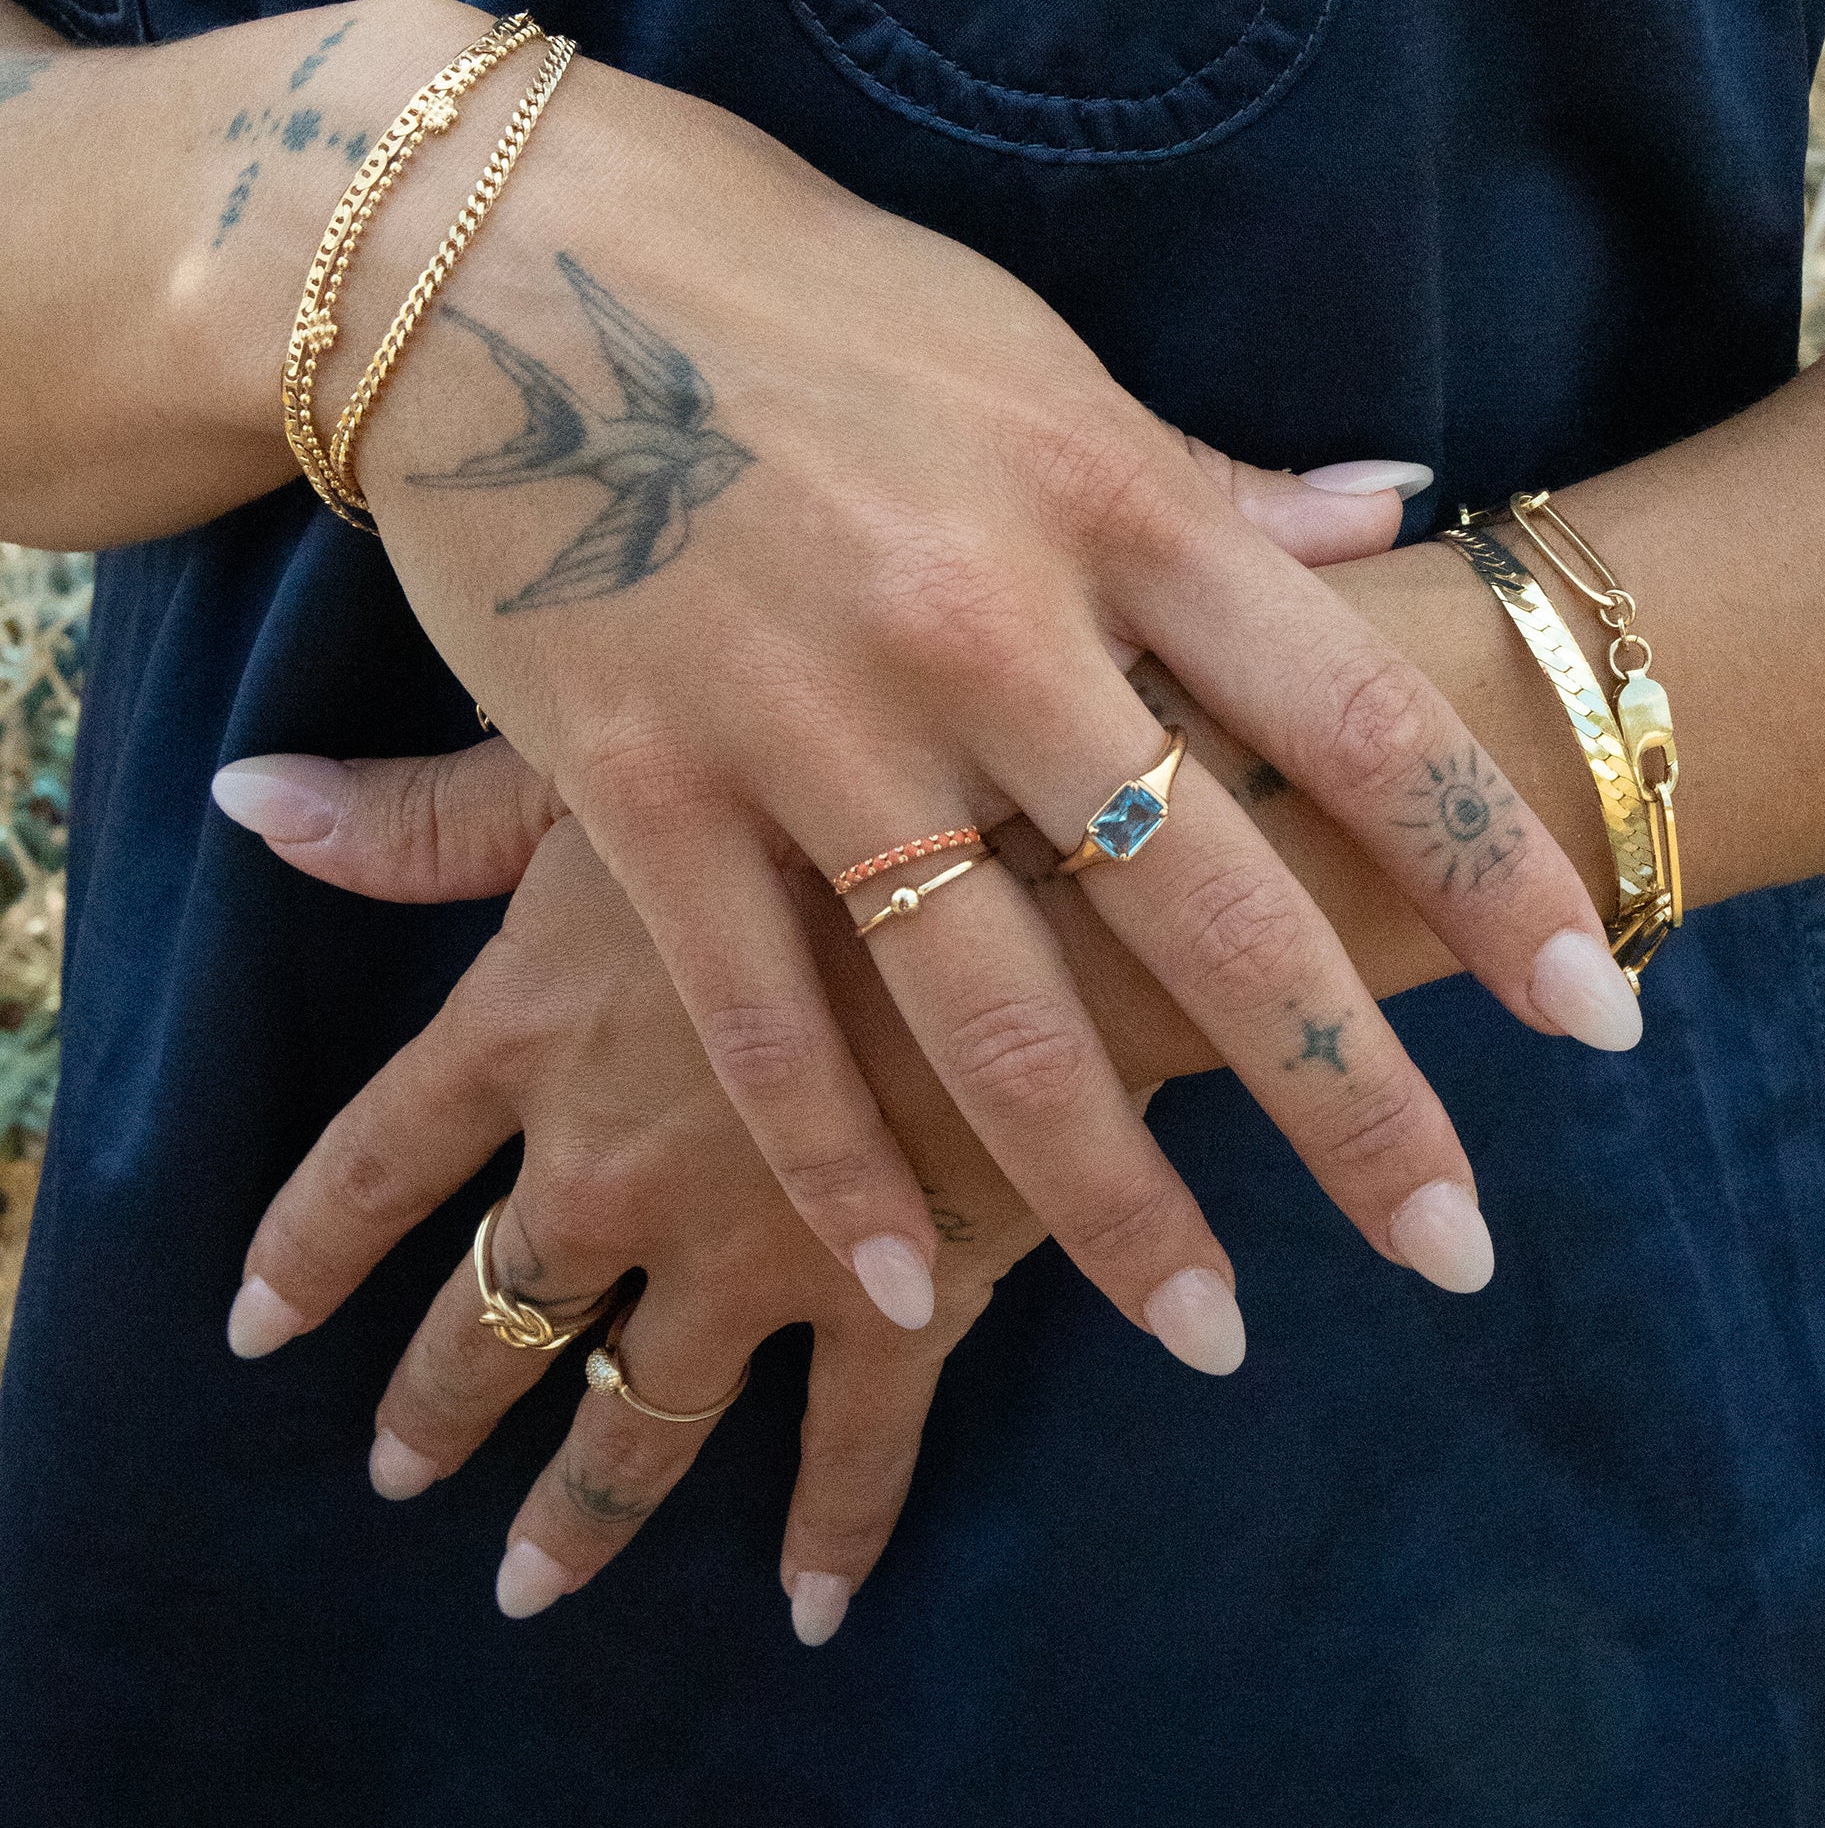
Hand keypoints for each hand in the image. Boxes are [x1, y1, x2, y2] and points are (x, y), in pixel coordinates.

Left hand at [231, 809, 1046, 1637]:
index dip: (310, 1249)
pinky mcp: (886, 1305)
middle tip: (398, 1473)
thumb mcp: (604, 774)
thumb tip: (245, 798)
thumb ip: (428, 820)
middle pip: (496, 1311)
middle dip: (438, 1401)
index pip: (378, 1165)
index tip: (256, 1328)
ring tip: (529, 1579)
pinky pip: (852, 1451)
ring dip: (581, 1506)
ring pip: (639, 1415)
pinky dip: (832, 1531)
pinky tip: (810, 1604)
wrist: (1026, 859)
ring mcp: (744, 1255)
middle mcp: (611, 1170)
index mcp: (531, 1035)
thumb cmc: (809, 786)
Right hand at [307, 10, 1636, 1363]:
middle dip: (1347, 1095)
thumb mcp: (1030, 361)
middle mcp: (980, 622)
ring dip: (1108, 1194)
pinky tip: (903, 1283)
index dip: (1485, 872)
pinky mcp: (637, 784)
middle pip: (1209, 904)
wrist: (499, 253)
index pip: (1350, 715)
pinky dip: (832, 1159)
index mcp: (1103, 501)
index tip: (1588, 1013)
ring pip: (989, 1007)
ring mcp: (805, 716)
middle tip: (1455, 1250)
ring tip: (1209, 1331)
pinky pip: (760, 1014)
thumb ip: (1205, 482)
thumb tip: (1404, 512)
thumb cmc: (796, 296)